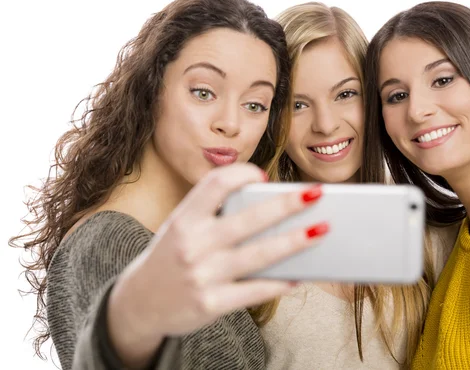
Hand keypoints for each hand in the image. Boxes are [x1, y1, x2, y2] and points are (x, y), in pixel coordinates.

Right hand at [107, 163, 325, 365]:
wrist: (139, 304)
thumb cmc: (171, 257)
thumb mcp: (181, 227)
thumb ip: (214, 214)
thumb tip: (270, 207)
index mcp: (184, 218)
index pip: (217, 184)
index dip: (243, 174)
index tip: (264, 175)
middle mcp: (192, 244)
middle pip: (249, 218)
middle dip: (287, 204)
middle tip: (316, 193)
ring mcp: (202, 275)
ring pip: (260, 255)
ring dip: (296, 241)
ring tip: (321, 230)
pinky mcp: (211, 303)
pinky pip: (256, 290)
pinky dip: (281, 282)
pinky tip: (300, 274)